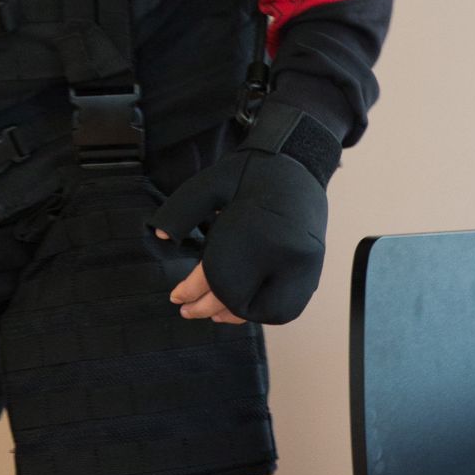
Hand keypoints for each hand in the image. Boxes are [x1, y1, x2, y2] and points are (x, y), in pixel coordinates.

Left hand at [153, 141, 329, 324]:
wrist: (298, 159)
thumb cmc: (253, 169)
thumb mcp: (210, 183)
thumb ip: (182, 211)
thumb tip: (161, 237)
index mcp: (255, 231)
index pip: (218, 277)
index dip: (192, 292)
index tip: (176, 297)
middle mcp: (282, 253)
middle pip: (242, 300)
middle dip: (209, 308)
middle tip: (188, 310)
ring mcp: (303, 263)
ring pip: (268, 310)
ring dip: (238, 315)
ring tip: (214, 314)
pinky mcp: (313, 268)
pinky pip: (289, 305)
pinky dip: (264, 311)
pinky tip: (244, 307)